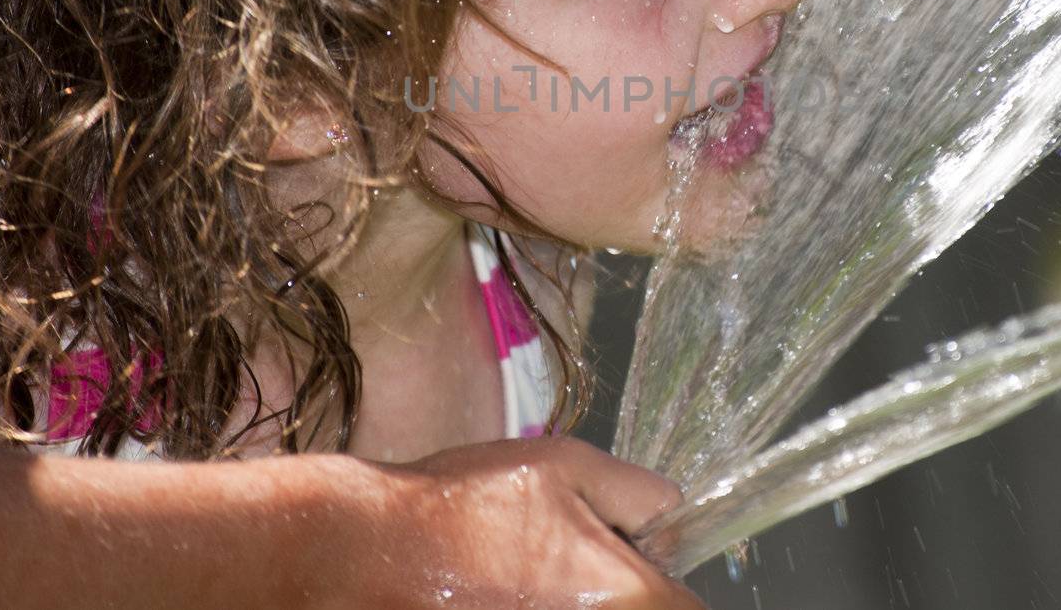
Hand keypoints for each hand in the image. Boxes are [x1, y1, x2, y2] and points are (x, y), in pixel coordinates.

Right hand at [316, 437, 703, 608]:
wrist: (371, 554)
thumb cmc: (467, 507)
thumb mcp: (564, 466)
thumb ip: (634, 490)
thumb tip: (669, 508)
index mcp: (627, 597)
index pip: (689, 608)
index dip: (665, 579)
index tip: (642, 558)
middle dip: (620, 586)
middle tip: (569, 556)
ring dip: (576, 595)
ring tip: (524, 570)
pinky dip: (534, 602)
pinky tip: (502, 585)